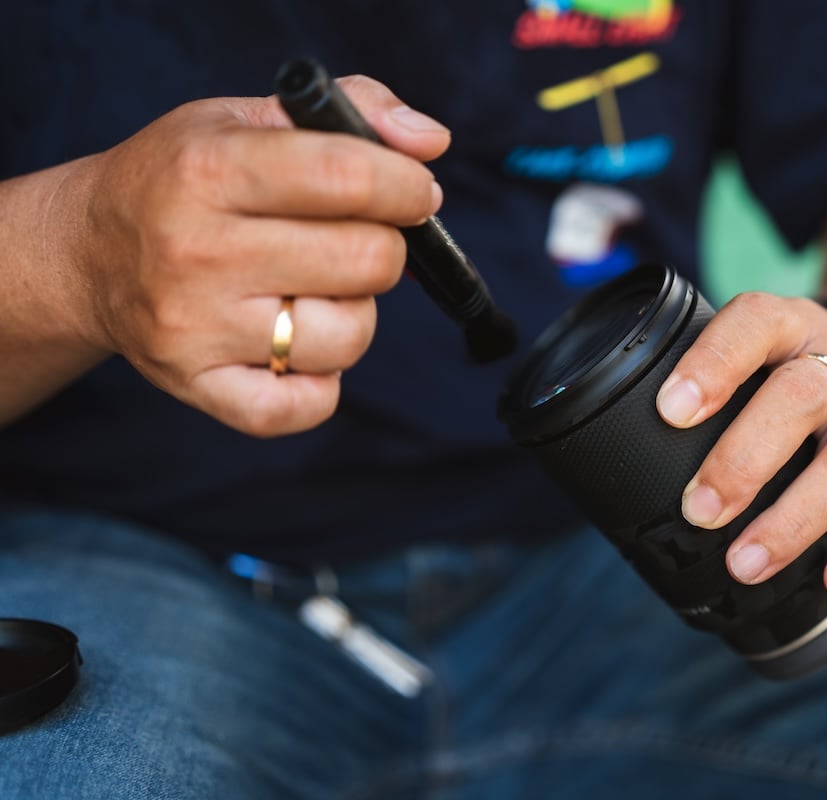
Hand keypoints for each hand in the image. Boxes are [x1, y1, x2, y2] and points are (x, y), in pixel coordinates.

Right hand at [69, 75, 449, 435]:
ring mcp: (195, 327)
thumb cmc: (184, 179)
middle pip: (368, 262)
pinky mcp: (197, 385)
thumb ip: (352, 109)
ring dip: (353, 314)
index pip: (350, 178)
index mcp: (211, 170)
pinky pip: (307, 408)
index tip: (413, 193)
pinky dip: (323, 385)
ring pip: (349, 337)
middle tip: (352, 241)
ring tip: (314, 292)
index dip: (407, 187)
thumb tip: (431, 142)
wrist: (85, 253)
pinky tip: (300, 347)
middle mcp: (198, 250)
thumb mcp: (248, 118)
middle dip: (384, 249)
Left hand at [655, 293, 826, 597]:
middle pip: (801, 400)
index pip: (751, 327)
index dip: (713, 365)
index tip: (671, 411)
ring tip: (745, 563)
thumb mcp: (750, 350)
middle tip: (700, 510)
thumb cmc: (784, 366)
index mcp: (787, 324)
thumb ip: (704, 386)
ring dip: (794, 519)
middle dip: (745, 460)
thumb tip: (622, 459)